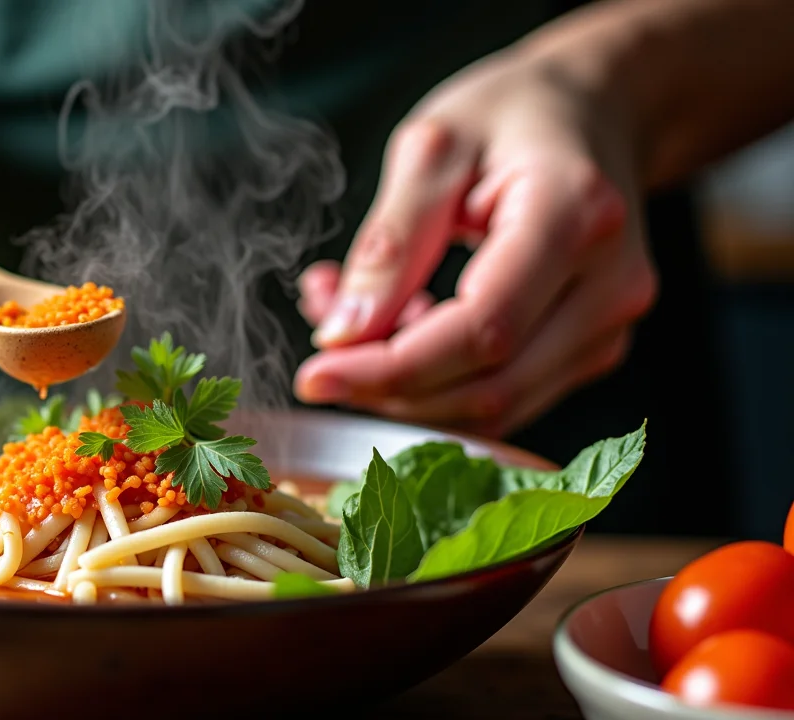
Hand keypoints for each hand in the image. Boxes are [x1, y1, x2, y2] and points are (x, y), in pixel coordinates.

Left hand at [294, 50, 657, 436]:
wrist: (598, 108)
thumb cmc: (513, 113)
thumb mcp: (433, 147)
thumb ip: (390, 242)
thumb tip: (342, 335)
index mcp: (577, 216)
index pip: (481, 330)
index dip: (391, 368)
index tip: (315, 374)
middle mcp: (610, 286)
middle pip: (489, 386)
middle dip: (387, 387)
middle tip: (321, 352)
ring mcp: (608, 327)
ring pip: (493, 406)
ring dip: (404, 387)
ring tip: (353, 321)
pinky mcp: (590, 351)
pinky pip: (502, 394)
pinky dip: (434, 382)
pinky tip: (398, 326)